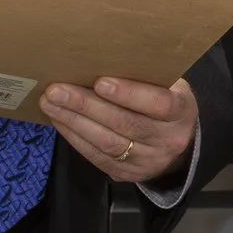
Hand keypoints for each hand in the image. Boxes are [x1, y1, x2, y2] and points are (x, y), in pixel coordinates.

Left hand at [41, 76, 197, 185]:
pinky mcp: (127, 174)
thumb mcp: (168, 85)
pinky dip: (75, 137)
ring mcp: (148, 161)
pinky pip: (97, 157)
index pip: (158, 104)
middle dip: (87, 106)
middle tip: (57, 90)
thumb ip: (145, 76)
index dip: (129, 94)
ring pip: (107, 143)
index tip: (100, 82)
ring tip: (50, 103)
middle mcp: (168, 140)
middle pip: (125, 124)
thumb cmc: (165, 101)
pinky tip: (59, 121)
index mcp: (181, 112)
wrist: (180, 142)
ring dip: (74, 122)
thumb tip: (101, 58)